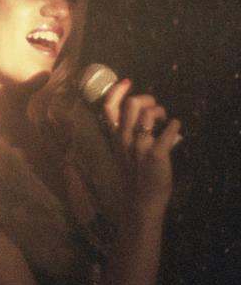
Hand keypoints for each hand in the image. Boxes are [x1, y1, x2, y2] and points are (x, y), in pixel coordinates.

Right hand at [103, 79, 181, 217]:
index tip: (128, 82)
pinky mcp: (156, 155)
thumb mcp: (125, 154)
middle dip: (148, 99)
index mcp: (116, 138)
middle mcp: (125, 139)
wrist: (140, 202)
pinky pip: (168, 132)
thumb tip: (158, 122)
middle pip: (132, 104)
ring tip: (164, 119)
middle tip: (155, 108)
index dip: (117, 91)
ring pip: (149, 114)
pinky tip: (176, 127)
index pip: (109, 108)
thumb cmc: (134, 177)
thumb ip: (134, 136)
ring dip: (161, 111)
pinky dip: (174, 125)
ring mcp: (140, 147)